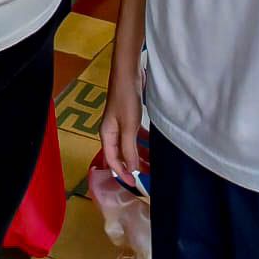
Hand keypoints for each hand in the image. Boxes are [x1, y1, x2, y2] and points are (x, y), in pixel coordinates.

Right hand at [99, 52, 141, 181]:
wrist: (128, 73)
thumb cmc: (126, 100)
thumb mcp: (128, 127)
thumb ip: (129, 149)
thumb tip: (131, 169)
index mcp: (107, 135)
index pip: (112, 161)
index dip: (123, 174)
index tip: (136, 185)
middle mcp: (111, 131)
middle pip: (120, 155)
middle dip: (132, 166)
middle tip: (147, 176)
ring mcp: (120, 124)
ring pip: (129, 146)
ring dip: (139, 155)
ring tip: (152, 164)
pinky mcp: (129, 117)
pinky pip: (134, 136)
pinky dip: (142, 143)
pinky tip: (152, 146)